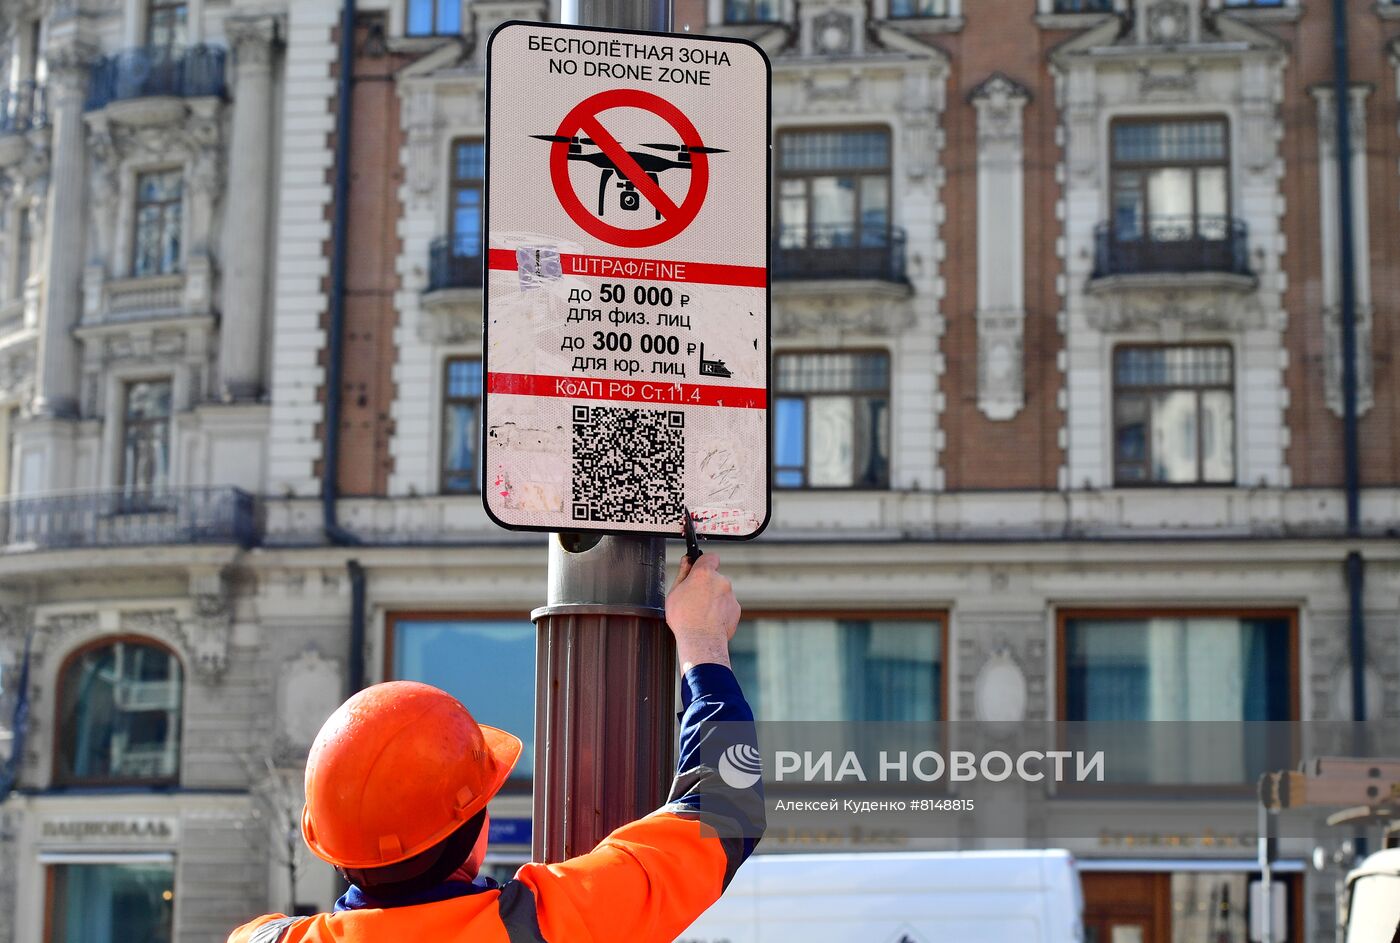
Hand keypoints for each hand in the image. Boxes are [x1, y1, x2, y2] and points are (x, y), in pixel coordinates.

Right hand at [665, 553, 739, 672]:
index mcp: (704, 574)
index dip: (703, 562)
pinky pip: (727, 605)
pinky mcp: (736, 609)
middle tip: (694, 599)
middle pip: (714, 577)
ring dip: (713, 599)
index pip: (709, 557)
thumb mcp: (674, 593)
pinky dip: (720, 611)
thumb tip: (686, 561)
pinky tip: (709, 621)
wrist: (701, 641)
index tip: (698, 569)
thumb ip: (682, 574)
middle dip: (706, 584)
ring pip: (721, 592)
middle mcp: (720, 581)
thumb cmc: (685, 619)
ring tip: (701, 614)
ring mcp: (730, 595)